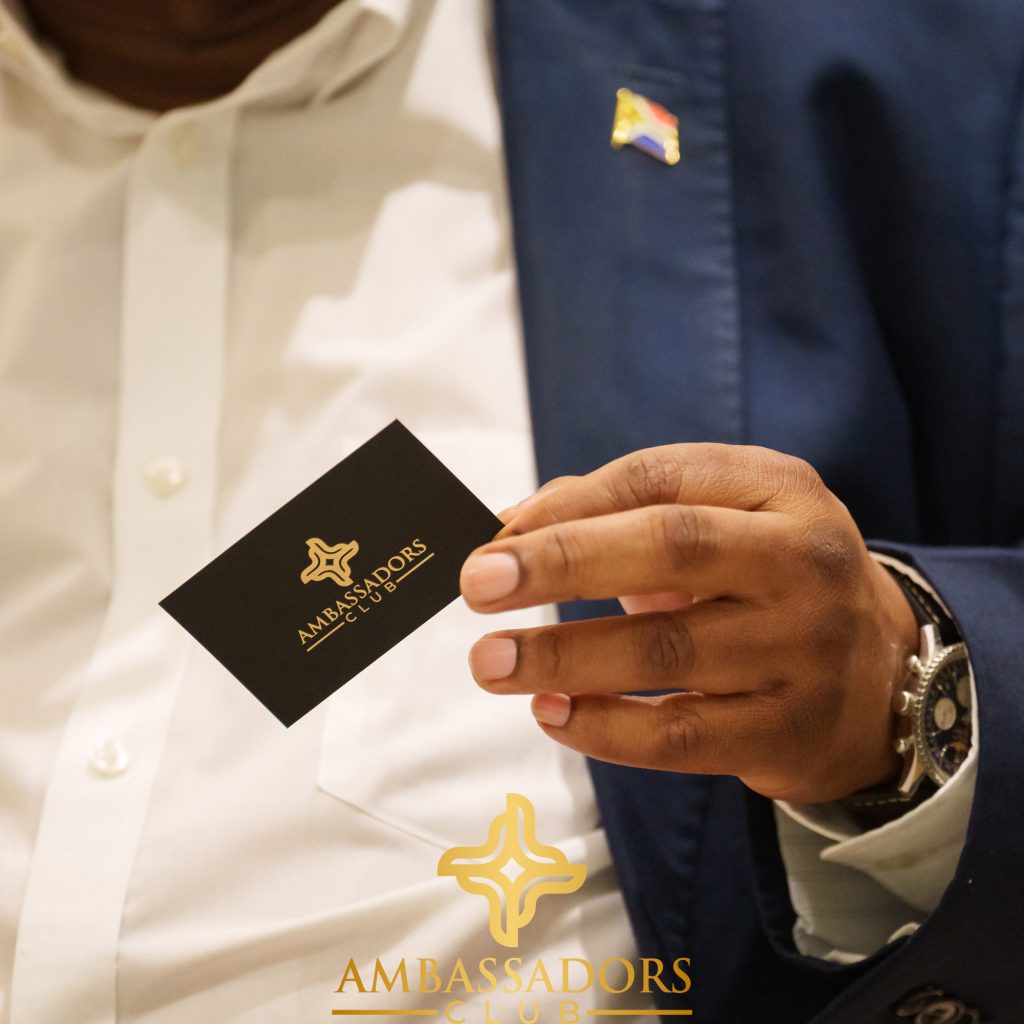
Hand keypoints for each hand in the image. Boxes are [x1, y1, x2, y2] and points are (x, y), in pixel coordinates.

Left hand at [460, 444, 918, 803]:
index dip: (568, 507)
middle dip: (562, 562)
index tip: (494, 538)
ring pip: (668, 650)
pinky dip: (605, 727)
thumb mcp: (724, 519)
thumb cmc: (769, 581)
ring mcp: (803, 649)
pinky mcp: (790, 729)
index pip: (658, 479)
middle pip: (671, 547)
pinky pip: (681, 734)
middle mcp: (801, 561)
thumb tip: (509, 527)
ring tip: (492, 662)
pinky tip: (551, 713)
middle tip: (478, 585)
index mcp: (779, 490)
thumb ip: (619, 510)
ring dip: (564, 656)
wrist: (883, 677)